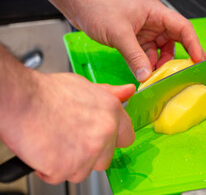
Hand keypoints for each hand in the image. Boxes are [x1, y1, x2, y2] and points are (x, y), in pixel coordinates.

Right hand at [1, 72, 134, 183]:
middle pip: (105, 160)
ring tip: (55, 143)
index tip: (102, 141)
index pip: (127, 138)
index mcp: (112, 112)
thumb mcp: (85, 85)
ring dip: (69, 164)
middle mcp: (105, 132)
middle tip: (70, 140)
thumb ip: (109, 93)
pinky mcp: (67, 167)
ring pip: (83, 172)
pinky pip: (60, 177)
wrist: (21, 100)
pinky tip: (44, 151)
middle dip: (89, 156)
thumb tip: (128, 91)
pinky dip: (50, 170)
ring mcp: (88, 151)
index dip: (112, 141)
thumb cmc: (47, 93)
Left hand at [68, 0, 205, 81]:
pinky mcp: (136, 39)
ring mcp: (145, 31)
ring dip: (161, 64)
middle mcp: (155, 22)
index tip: (200, 61)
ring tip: (160, 78)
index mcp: (156, 13)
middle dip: (180, 58)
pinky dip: (148, 64)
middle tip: (188, 74)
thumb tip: (146, 77)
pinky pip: (148, 54)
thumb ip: (134, 56)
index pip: (183, 28)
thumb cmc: (100, 8)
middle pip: (176, 41)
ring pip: (161, 50)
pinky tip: (145, 74)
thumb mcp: (119, 33)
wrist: (80, 4)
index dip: (194, 45)